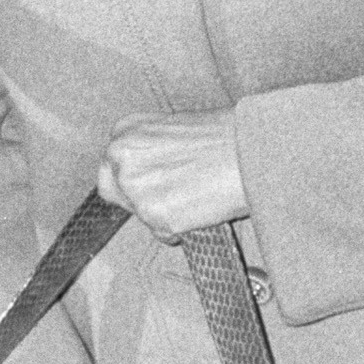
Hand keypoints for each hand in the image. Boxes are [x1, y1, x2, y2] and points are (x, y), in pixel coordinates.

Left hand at [97, 110, 246, 239]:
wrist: (252, 151)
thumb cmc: (226, 137)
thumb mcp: (175, 130)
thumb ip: (151, 150)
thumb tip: (149, 173)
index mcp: (126, 130)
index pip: (111, 165)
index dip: (133, 178)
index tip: (149, 182)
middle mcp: (123, 157)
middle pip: (114, 192)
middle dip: (136, 198)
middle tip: (169, 195)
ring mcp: (136, 188)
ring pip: (140, 215)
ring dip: (163, 214)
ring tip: (195, 195)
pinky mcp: (155, 216)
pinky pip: (161, 233)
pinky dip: (179, 229)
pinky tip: (200, 207)